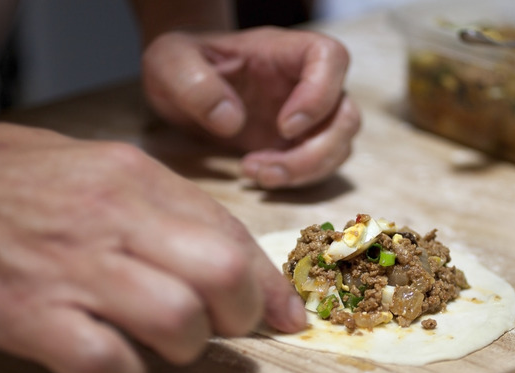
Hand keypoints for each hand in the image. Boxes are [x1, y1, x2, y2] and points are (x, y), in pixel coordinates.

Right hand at [0, 123, 305, 372]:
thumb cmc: (24, 182)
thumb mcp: (104, 173)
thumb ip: (173, 213)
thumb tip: (241, 267)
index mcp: (137, 178)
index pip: (232, 234)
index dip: (271, 286)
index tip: (287, 318)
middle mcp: (113, 218)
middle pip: (221, 275)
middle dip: (239, 315)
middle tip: (221, 327)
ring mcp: (70, 268)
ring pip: (176, 321)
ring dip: (185, 346)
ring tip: (162, 342)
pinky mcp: (28, 316)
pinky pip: (108, 365)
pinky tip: (112, 362)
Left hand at [141, 26, 360, 188]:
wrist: (181, 88)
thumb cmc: (180, 65)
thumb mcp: (168, 63)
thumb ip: (193, 82)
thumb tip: (231, 120)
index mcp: (284, 51)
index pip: (330, 58)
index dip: (320, 94)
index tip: (284, 126)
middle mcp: (306, 82)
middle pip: (346, 115)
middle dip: (314, 152)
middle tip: (262, 168)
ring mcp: (309, 116)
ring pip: (340, 146)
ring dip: (305, 170)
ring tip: (254, 173)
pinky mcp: (300, 145)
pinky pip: (320, 166)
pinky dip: (296, 180)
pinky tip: (256, 175)